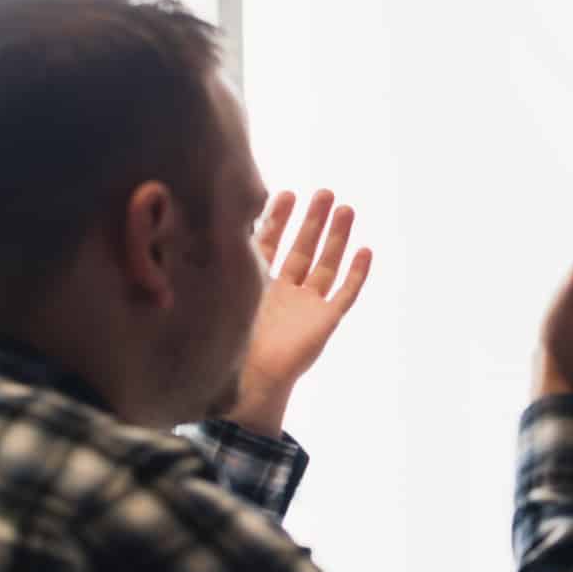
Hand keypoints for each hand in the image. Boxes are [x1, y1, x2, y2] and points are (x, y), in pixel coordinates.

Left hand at [231, 189, 372, 434]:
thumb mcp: (228, 292)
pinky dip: (356, 273)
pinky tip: (365, 251)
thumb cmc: (232, 339)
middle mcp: (287, 290)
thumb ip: (225, 263)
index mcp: (260, 284)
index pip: (272, 242)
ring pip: (327, 263)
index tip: (286, 194)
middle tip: (324, 194)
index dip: (279, 218)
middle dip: (314, 220)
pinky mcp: (326, 320)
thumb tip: (207, 222)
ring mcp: (308, 304)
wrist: (251, 377)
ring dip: (337, 237)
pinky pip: (346, 293)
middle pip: (304, 248)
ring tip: (346, 209)